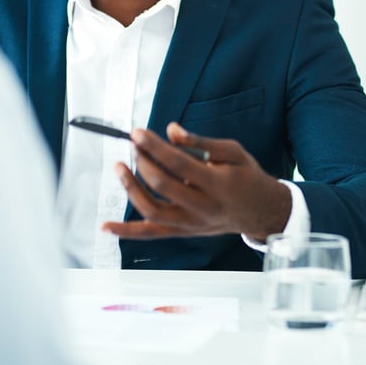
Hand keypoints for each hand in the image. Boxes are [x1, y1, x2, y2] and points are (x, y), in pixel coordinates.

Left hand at [101, 122, 291, 241]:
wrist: (260, 211)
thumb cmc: (246, 176)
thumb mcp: (232, 151)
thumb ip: (200, 142)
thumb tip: (170, 130)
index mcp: (217, 184)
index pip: (178, 163)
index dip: (154, 147)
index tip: (137, 132)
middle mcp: (202, 208)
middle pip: (163, 185)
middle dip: (143, 162)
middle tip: (133, 144)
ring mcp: (191, 224)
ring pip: (153, 211)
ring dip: (131, 189)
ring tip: (120, 167)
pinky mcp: (182, 232)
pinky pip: (151, 234)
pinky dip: (126, 231)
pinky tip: (105, 226)